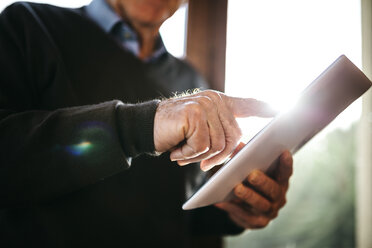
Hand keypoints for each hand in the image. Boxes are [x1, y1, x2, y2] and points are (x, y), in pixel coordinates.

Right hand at [153, 90, 274, 170]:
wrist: (145, 127)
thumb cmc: (174, 132)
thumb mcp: (200, 130)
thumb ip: (218, 132)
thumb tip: (239, 146)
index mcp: (219, 102)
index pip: (248, 103)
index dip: (265, 108)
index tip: (281, 111)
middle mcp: (215, 100)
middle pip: (234, 137)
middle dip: (219, 156)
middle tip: (202, 164)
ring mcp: (205, 105)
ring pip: (218, 144)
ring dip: (199, 157)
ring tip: (183, 154)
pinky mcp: (194, 113)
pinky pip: (202, 146)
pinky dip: (189, 155)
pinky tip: (177, 152)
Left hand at [215, 150, 292, 228]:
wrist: (241, 207)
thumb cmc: (246, 181)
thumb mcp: (246, 168)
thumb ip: (244, 157)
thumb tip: (238, 146)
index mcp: (279, 181)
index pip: (285, 172)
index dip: (286, 164)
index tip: (284, 152)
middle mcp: (279, 197)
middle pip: (273, 190)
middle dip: (263, 182)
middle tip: (252, 175)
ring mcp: (270, 212)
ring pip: (261, 205)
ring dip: (249, 196)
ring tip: (237, 188)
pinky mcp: (257, 222)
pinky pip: (245, 216)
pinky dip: (233, 208)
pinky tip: (222, 202)